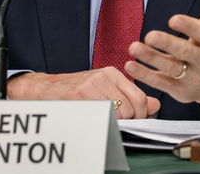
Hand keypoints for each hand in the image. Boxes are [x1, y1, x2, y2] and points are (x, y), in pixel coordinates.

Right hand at [7, 68, 160, 118]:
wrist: (45, 88)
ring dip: (113, 123)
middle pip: (131, 108)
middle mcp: (104, 77)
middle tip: (120, 125)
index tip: (136, 122)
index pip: (139, 98)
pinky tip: (92, 120)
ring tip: (103, 121)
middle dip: (129, 121)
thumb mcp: (105, 88)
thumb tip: (154, 105)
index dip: (141, 115)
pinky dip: (100, 123)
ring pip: (117, 114)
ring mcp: (91, 86)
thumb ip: (130, 95)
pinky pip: (99, 115)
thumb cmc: (76, 90)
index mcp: (113, 74)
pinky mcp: (78, 96)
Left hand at [125, 0, 199, 107]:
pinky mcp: (179, 90)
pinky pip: (161, 83)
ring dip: (151, 58)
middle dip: (168, 44)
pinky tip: (130, 65)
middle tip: (150, 35)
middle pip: (185, 52)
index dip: (188, 27)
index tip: (173, 19)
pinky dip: (144, 76)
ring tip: (133, 48)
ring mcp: (192, 77)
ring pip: (170, 68)